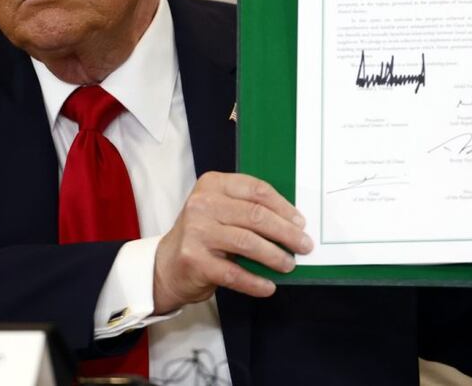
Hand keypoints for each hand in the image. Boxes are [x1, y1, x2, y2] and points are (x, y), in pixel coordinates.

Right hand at [152, 171, 312, 312]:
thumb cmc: (204, 235)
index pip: (256, 191)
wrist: (167, 265)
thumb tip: (293, 224)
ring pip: (247, 243)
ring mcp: (196, 232)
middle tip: (304, 245)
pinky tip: (268, 286)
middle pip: (255, 216)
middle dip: (286, 233)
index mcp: (213, 185)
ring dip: (274, 256)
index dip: (283, 207)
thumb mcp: (221, 211)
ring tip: (288, 264)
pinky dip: (255, 282)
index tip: (300, 222)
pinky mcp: (194, 261)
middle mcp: (202, 204)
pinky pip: (233, 273)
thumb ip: (249, 209)